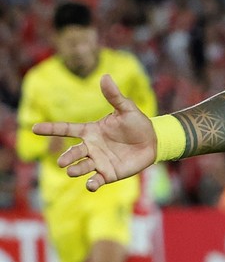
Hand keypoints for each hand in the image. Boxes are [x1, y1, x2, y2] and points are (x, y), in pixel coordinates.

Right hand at [31, 74, 156, 191]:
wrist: (153, 141)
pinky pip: (96, 180)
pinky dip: (92, 184)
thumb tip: (105, 76)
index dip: (51, 129)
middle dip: (66, 157)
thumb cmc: (137, 123)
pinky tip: (91, 185)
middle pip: (73, 152)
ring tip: (72, 171)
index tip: (34, 128)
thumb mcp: (126, 109)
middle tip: (63, 161)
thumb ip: (114, 96)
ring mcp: (98, 161)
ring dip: (75, 170)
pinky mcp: (108, 174)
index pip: (66, 129)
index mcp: (90, 131)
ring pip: (81, 167)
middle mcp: (90, 147)